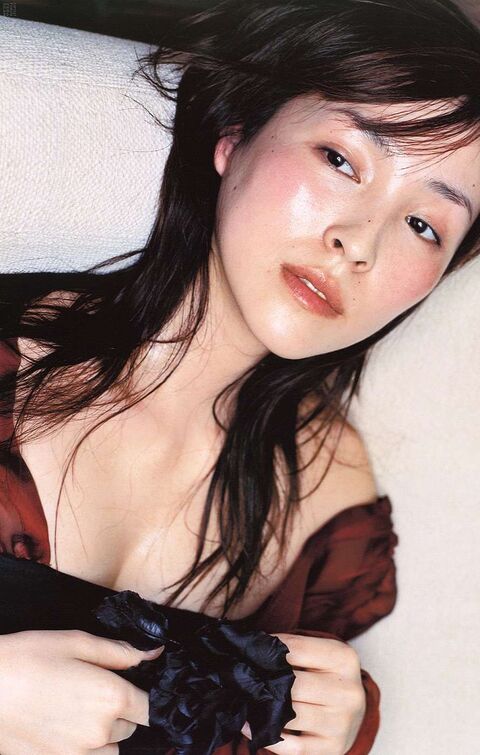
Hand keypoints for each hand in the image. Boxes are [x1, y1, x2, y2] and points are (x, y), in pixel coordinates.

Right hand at [0, 628, 163, 753]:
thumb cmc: (27, 659)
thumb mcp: (76, 642)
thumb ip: (119, 651)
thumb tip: (151, 653)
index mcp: (110, 697)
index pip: (150, 708)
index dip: (145, 696)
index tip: (134, 687)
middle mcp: (99, 732)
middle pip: (130, 728)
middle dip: (120, 710)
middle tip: (93, 689)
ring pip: (109, 749)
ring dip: (103, 734)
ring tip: (77, 710)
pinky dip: (82, 749)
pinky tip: (62, 727)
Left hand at [241, 632, 365, 754]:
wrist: (353, 714)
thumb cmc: (326, 677)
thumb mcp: (320, 655)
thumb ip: (292, 649)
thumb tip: (253, 646)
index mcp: (344, 659)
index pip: (298, 648)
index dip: (269, 649)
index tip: (249, 649)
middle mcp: (348, 692)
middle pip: (294, 684)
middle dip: (265, 681)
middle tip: (241, 677)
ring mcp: (341, 724)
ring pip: (291, 716)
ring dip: (263, 708)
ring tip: (243, 699)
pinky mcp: (331, 749)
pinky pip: (291, 746)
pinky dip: (267, 736)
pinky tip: (250, 726)